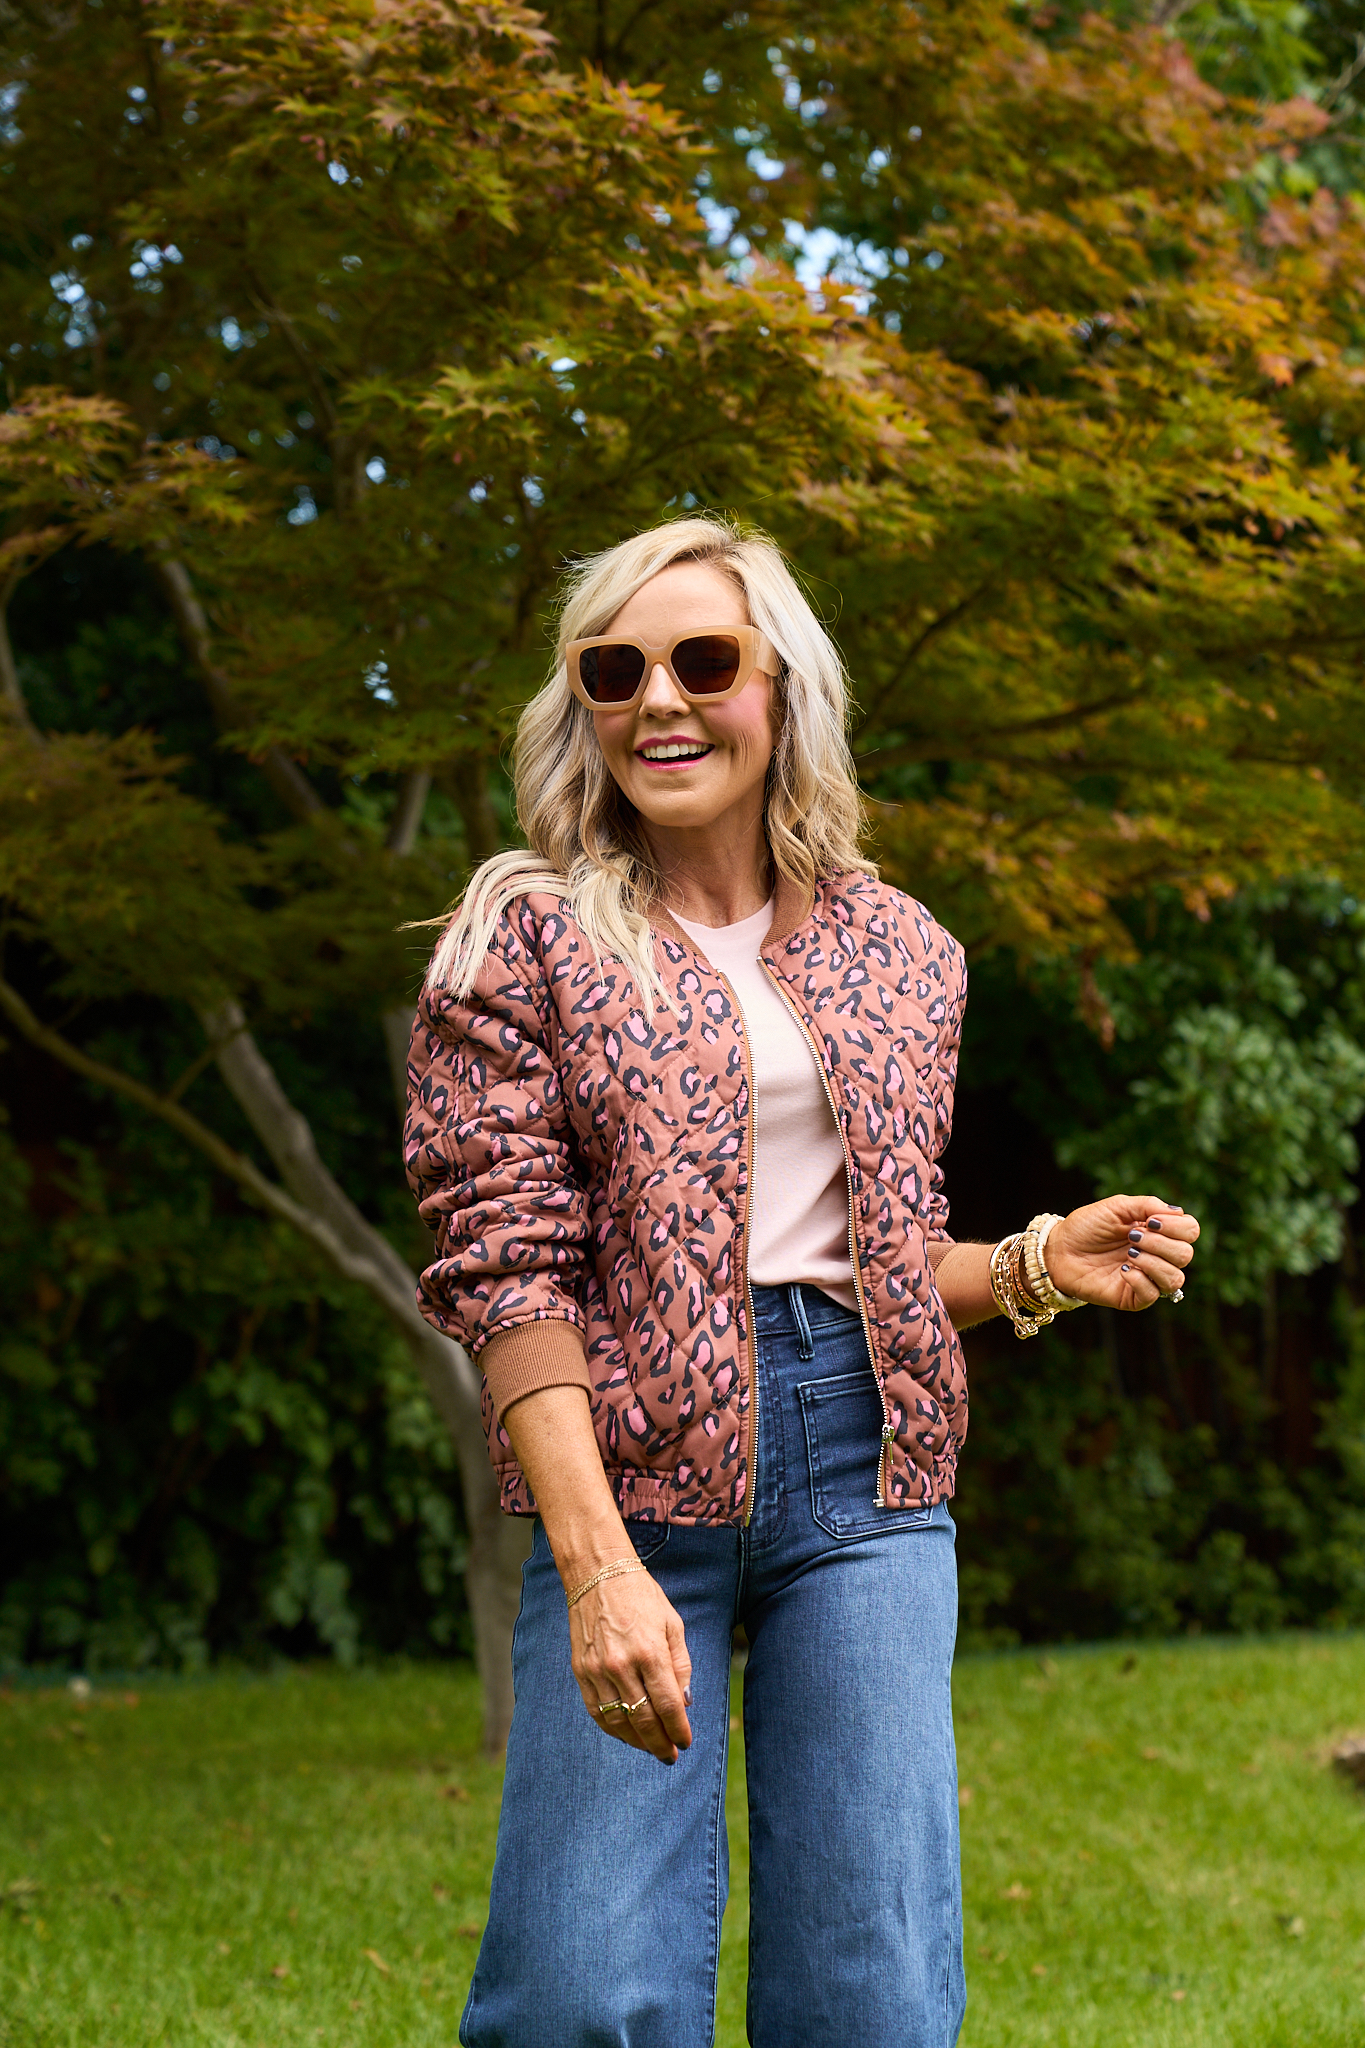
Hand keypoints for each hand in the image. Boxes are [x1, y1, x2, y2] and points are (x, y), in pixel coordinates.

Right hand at [568, 1567, 692, 1764]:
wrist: (597, 1575)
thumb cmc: (641, 1597)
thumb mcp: (672, 1623)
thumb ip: (681, 1664)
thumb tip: (685, 1701)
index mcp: (650, 1652)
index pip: (668, 1705)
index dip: (679, 1729)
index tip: (686, 1742)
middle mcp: (622, 1665)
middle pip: (644, 1719)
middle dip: (660, 1743)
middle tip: (670, 1756)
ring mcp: (598, 1670)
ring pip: (619, 1721)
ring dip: (637, 1741)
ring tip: (651, 1748)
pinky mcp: (581, 1671)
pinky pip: (597, 1711)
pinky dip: (613, 1728)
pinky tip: (626, 1734)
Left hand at [1045, 1196, 1199, 1310]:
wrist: (1059, 1249)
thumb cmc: (1086, 1226)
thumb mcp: (1116, 1206)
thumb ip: (1147, 1205)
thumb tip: (1178, 1213)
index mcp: (1158, 1232)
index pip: (1190, 1231)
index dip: (1177, 1226)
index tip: (1150, 1221)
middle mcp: (1158, 1256)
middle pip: (1185, 1255)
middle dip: (1161, 1243)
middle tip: (1132, 1237)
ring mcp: (1147, 1278)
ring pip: (1175, 1278)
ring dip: (1153, 1262)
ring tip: (1129, 1253)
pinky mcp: (1133, 1297)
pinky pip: (1153, 1295)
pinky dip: (1140, 1280)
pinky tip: (1123, 1269)